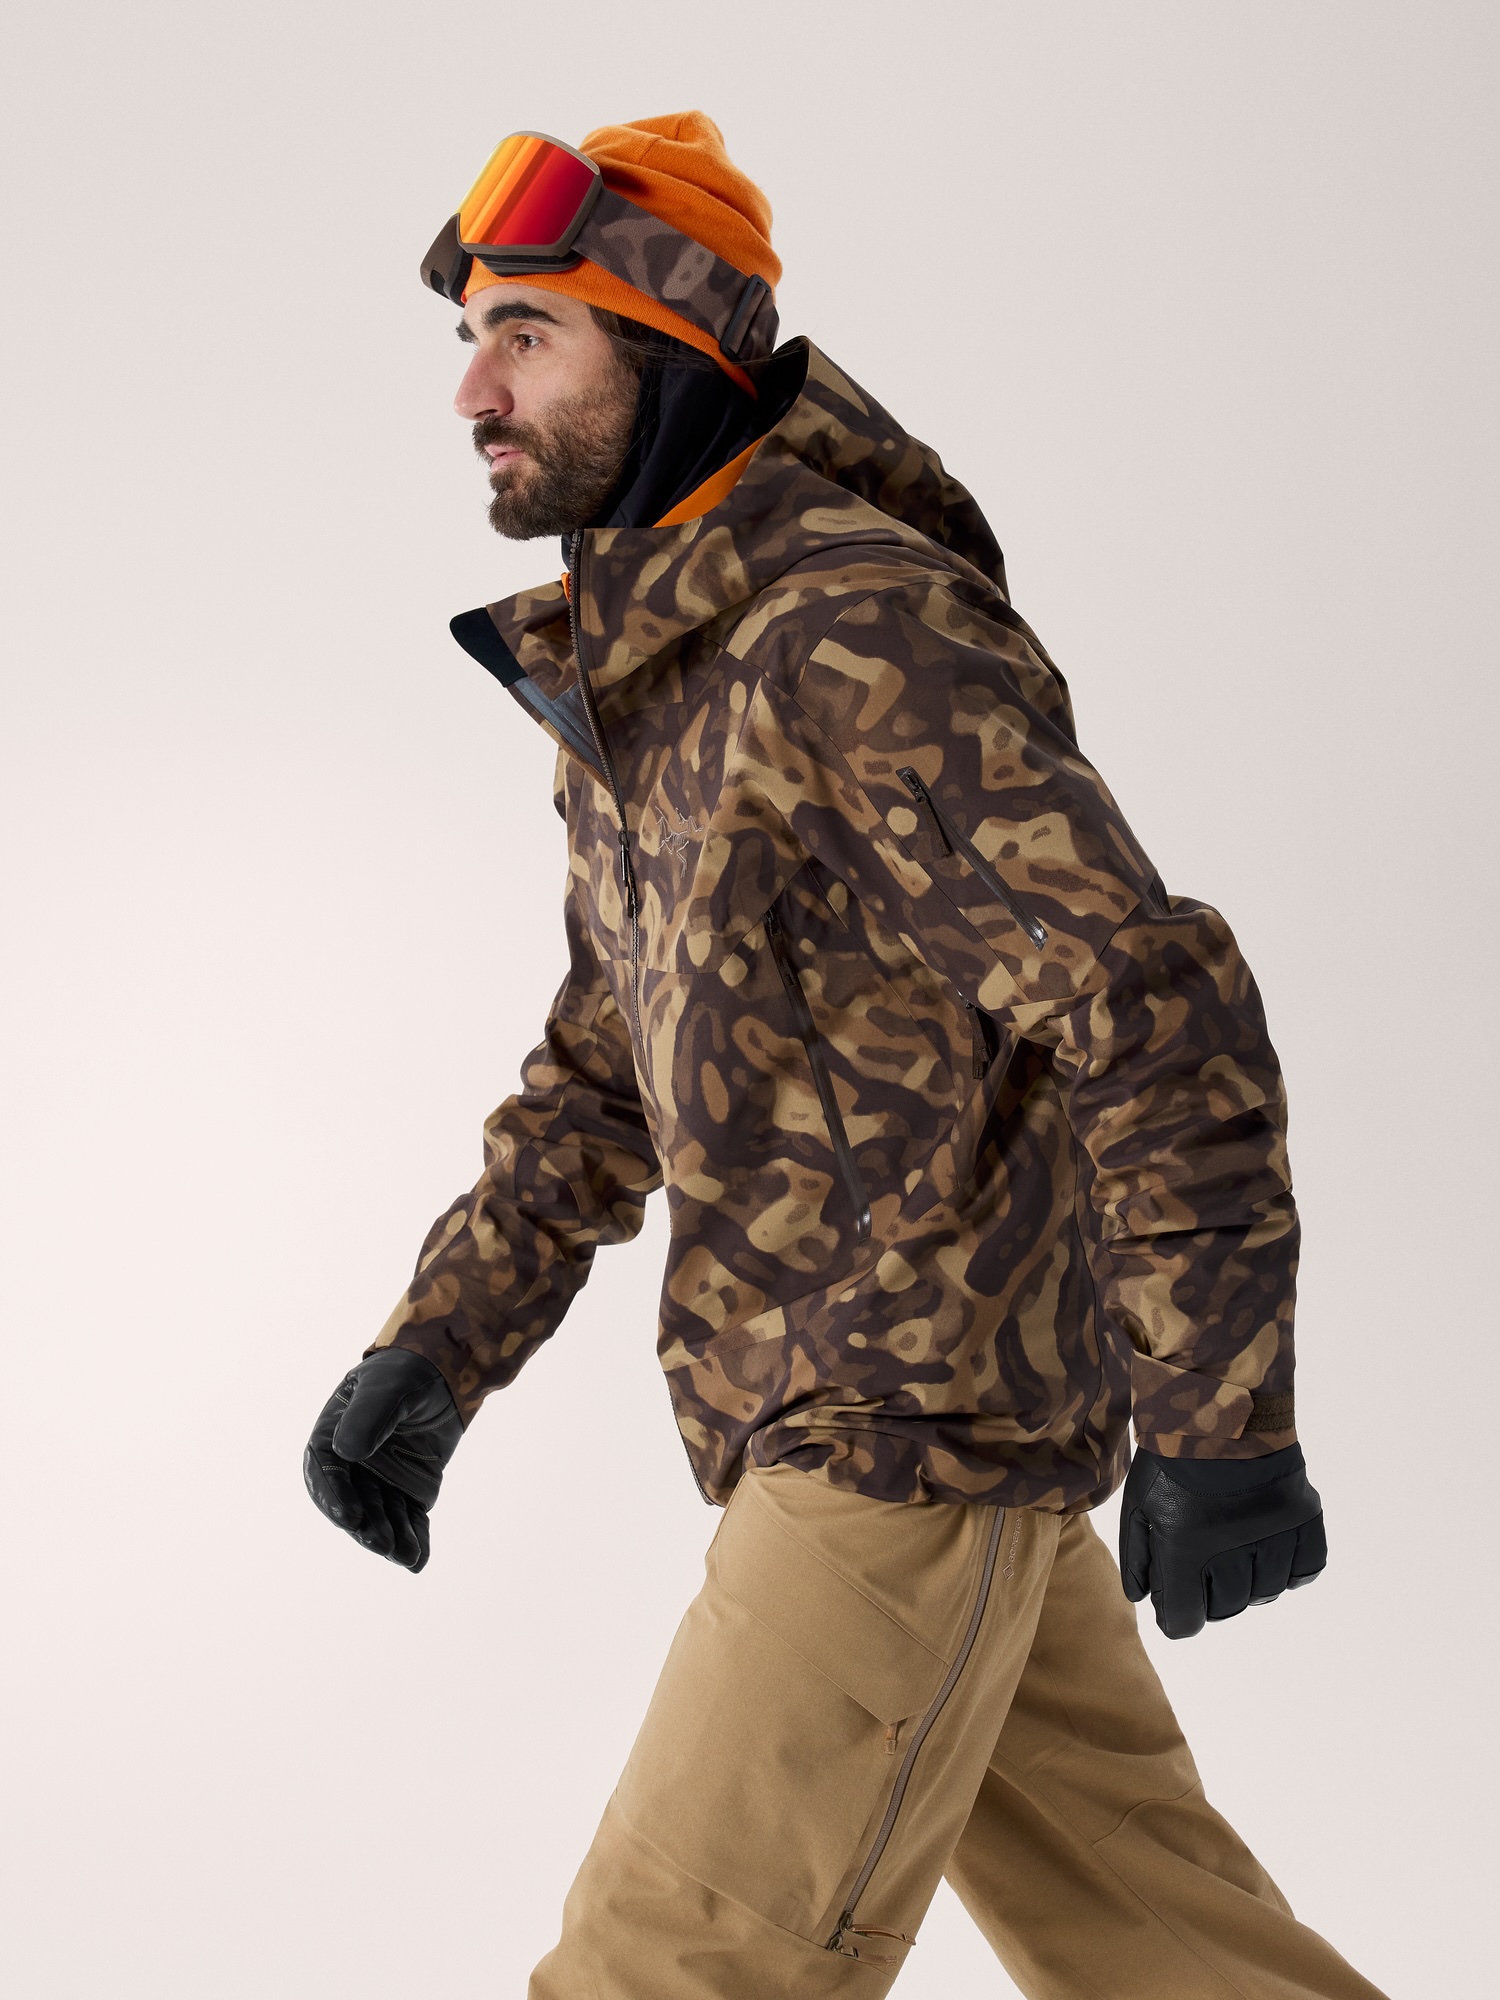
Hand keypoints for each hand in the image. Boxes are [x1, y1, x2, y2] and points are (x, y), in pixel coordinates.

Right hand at [303, 1348, 462, 1571]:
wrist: (445, 1373)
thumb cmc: (407, 1373)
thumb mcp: (388, 1389)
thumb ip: (369, 1416)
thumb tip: (347, 1452)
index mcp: (333, 1437)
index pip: (325, 1473)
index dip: (335, 1497)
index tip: (350, 1518)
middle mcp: (354, 1466)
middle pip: (355, 1503)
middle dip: (367, 1526)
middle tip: (382, 1545)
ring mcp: (382, 1480)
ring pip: (383, 1516)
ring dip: (391, 1538)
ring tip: (405, 1556)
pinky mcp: (410, 1490)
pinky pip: (410, 1519)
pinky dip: (414, 1538)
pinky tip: (419, 1560)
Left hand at [1118, 1443, 1326, 1639]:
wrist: (1222, 1405)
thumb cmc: (1172, 1456)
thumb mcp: (1139, 1500)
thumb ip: (1139, 1555)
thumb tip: (1142, 1599)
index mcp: (1186, 1546)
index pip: (1185, 1620)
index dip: (1176, 1616)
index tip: (1174, 1602)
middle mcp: (1233, 1548)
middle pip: (1226, 1609)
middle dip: (1209, 1598)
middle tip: (1203, 1570)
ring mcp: (1274, 1533)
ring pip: (1266, 1593)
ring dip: (1249, 1585)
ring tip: (1234, 1555)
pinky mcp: (1304, 1518)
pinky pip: (1306, 1570)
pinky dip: (1289, 1571)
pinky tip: (1269, 1552)